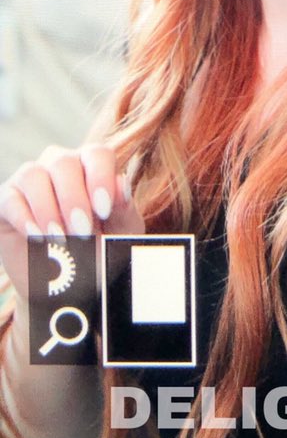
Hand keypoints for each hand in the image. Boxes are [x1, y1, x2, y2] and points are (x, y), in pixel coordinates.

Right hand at [0, 144, 144, 303]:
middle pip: (63, 162)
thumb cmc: (102, 249)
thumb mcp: (120, 232)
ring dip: (48, 208)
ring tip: (60, 238)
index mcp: (93, 164)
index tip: (103, 211)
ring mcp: (32, 180)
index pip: (97, 154)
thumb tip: (121, 183)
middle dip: (73, 199)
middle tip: (82, 233)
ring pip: (33, 175)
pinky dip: (24, 218)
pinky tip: (38, 238)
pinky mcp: (7, 201)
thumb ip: (123, 208)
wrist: (70, 284)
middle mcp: (61, 164)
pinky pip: (10, 199)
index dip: (101, 178)